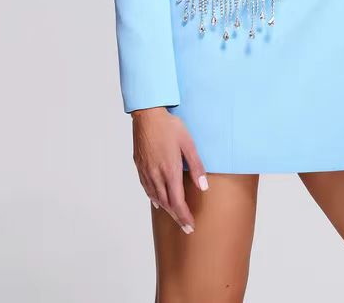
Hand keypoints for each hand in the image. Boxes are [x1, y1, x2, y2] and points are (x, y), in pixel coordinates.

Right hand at [130, 107, 208, 232]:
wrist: (147, 115)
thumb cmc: (170, 126)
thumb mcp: (188, 143)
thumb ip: (196, 166)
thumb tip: (204, 187)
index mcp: (170, 171)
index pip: (177, 202)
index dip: (184, 216)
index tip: (190, 226)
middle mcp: (156, 175)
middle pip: (167, 203)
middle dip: (177, 217)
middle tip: (185, 227)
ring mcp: (146, 171)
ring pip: (156, 197)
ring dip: (166, 209)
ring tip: (175, 216)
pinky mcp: (140, 166)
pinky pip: (147, 188)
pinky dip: (153, 198)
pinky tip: (157, 201)